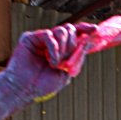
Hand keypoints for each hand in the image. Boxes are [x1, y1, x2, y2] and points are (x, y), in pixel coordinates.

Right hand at [3, 17, 120, 101]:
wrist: (24, 90)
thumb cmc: (42, 85)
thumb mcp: (66, 73)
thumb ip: (76, 58)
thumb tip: (88, 43)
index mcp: (61, 50)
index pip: (76, 35)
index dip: (87, 30)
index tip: (96, 30)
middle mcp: (53, 42)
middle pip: (72, 30)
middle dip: (74, 45)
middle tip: (67, 60)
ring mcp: (42, 39)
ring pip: (63, 31)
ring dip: (64, 48)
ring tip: (57, 63)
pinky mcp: (31, 37)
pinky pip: (50, 35)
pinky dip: (54, 48)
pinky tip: (50, 60)